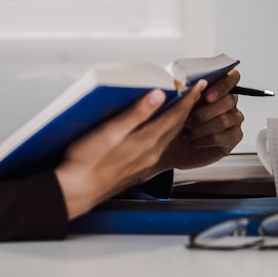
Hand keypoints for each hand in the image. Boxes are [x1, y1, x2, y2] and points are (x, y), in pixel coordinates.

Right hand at [55, 81, 206, 219]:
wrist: (77, 190)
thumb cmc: (86, 162)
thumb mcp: (109, 132)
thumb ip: (136, 114)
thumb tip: (158, 96)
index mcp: (146, 142)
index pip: (175, 116)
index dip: (189, 99)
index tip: (200, 86)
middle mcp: (150, 154)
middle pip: (176, 127)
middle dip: (188, 108)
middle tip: (196, 93)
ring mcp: (145, 163)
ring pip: (169, 138)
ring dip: (179, 122)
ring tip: (182, 108)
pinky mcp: (137, 169)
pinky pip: (160, 147)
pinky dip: (166, 134)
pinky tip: (159, 131)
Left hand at [163, 70, 244, 169]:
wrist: (170, 148)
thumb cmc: (172, 123)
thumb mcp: (174, 105)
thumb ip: (186, 93)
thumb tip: (194, 86)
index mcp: (215, 88)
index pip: (232, 77)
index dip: (223, 84)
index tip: (207, 95)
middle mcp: (227, 103)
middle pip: (229, 100)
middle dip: (204, 112)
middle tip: (187, 120)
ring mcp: (232, 120)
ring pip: (225, 119)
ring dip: (201, 127)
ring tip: (187, 132)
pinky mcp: (232, 138)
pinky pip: (225, 136)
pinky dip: (205, 139)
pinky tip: (195, 141)